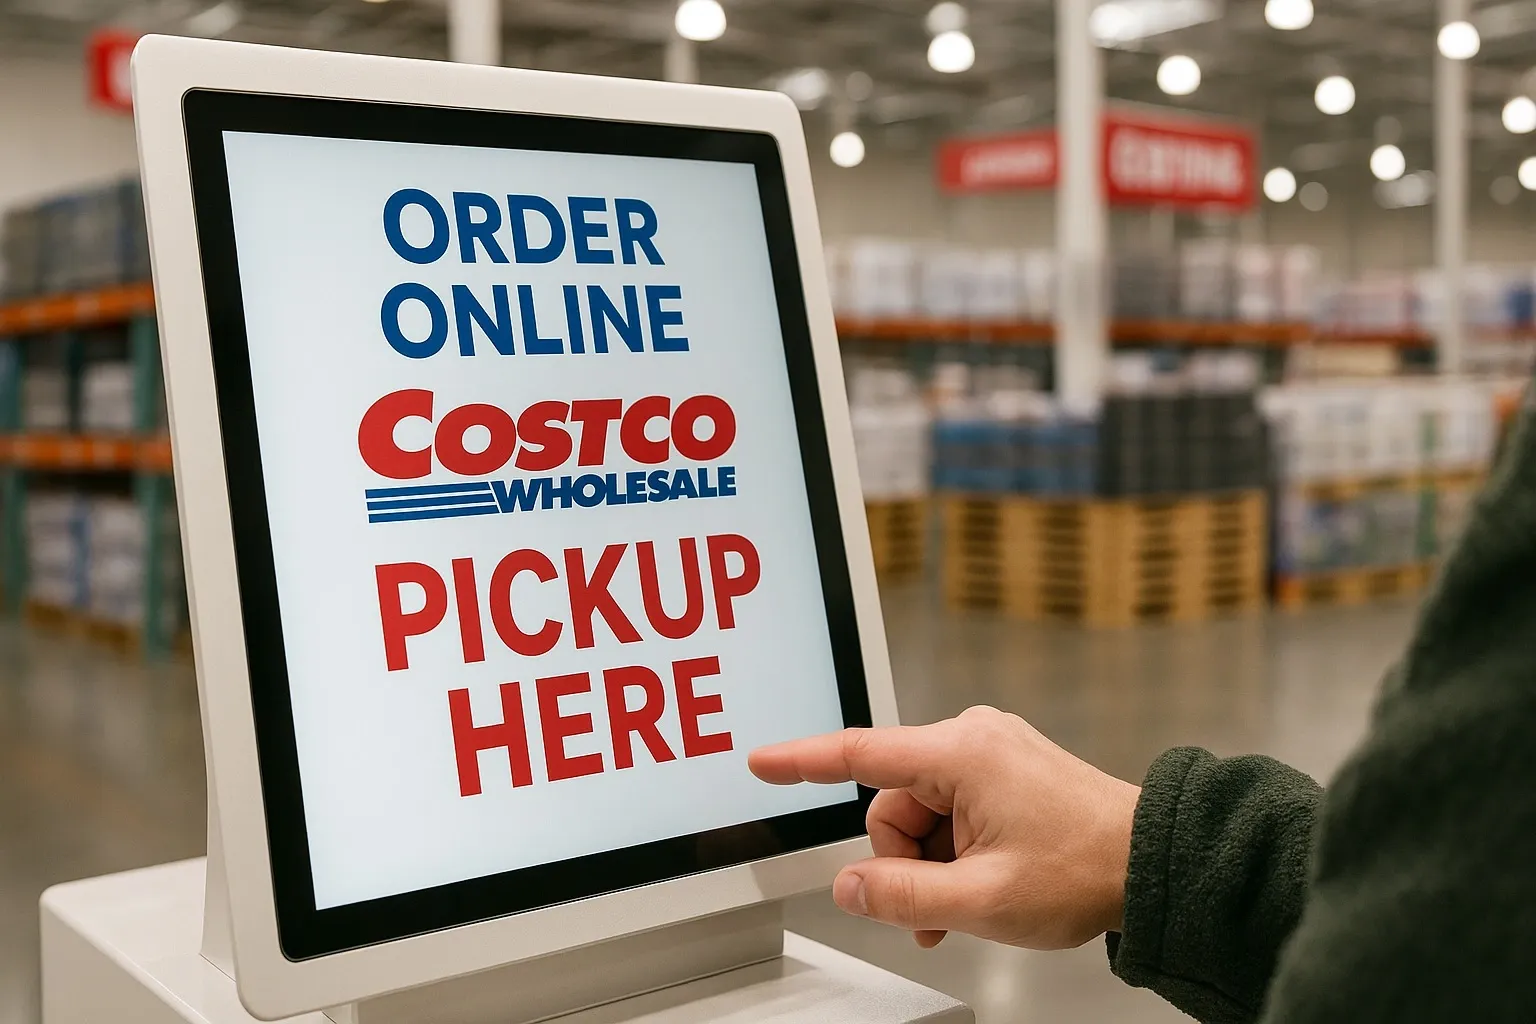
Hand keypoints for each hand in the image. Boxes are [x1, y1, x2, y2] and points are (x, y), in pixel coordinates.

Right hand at [749, 705, 1139, 949]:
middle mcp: (972, 738)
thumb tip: (849, 887)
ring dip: (930, 864)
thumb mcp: (981, 898)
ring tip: (967, 905)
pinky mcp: (1003, 770)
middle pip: (892, 804)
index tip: (762, 761)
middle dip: (903, 862)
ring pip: (920, 814)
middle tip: (938, 910)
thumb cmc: (1085, 868)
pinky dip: (951, 853)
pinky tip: (973, 887)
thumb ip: (902, 895)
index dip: (801, 761)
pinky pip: (950, 811)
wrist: (1153, 863)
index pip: (859, 753)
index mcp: (961, 753)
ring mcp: (990, 753)